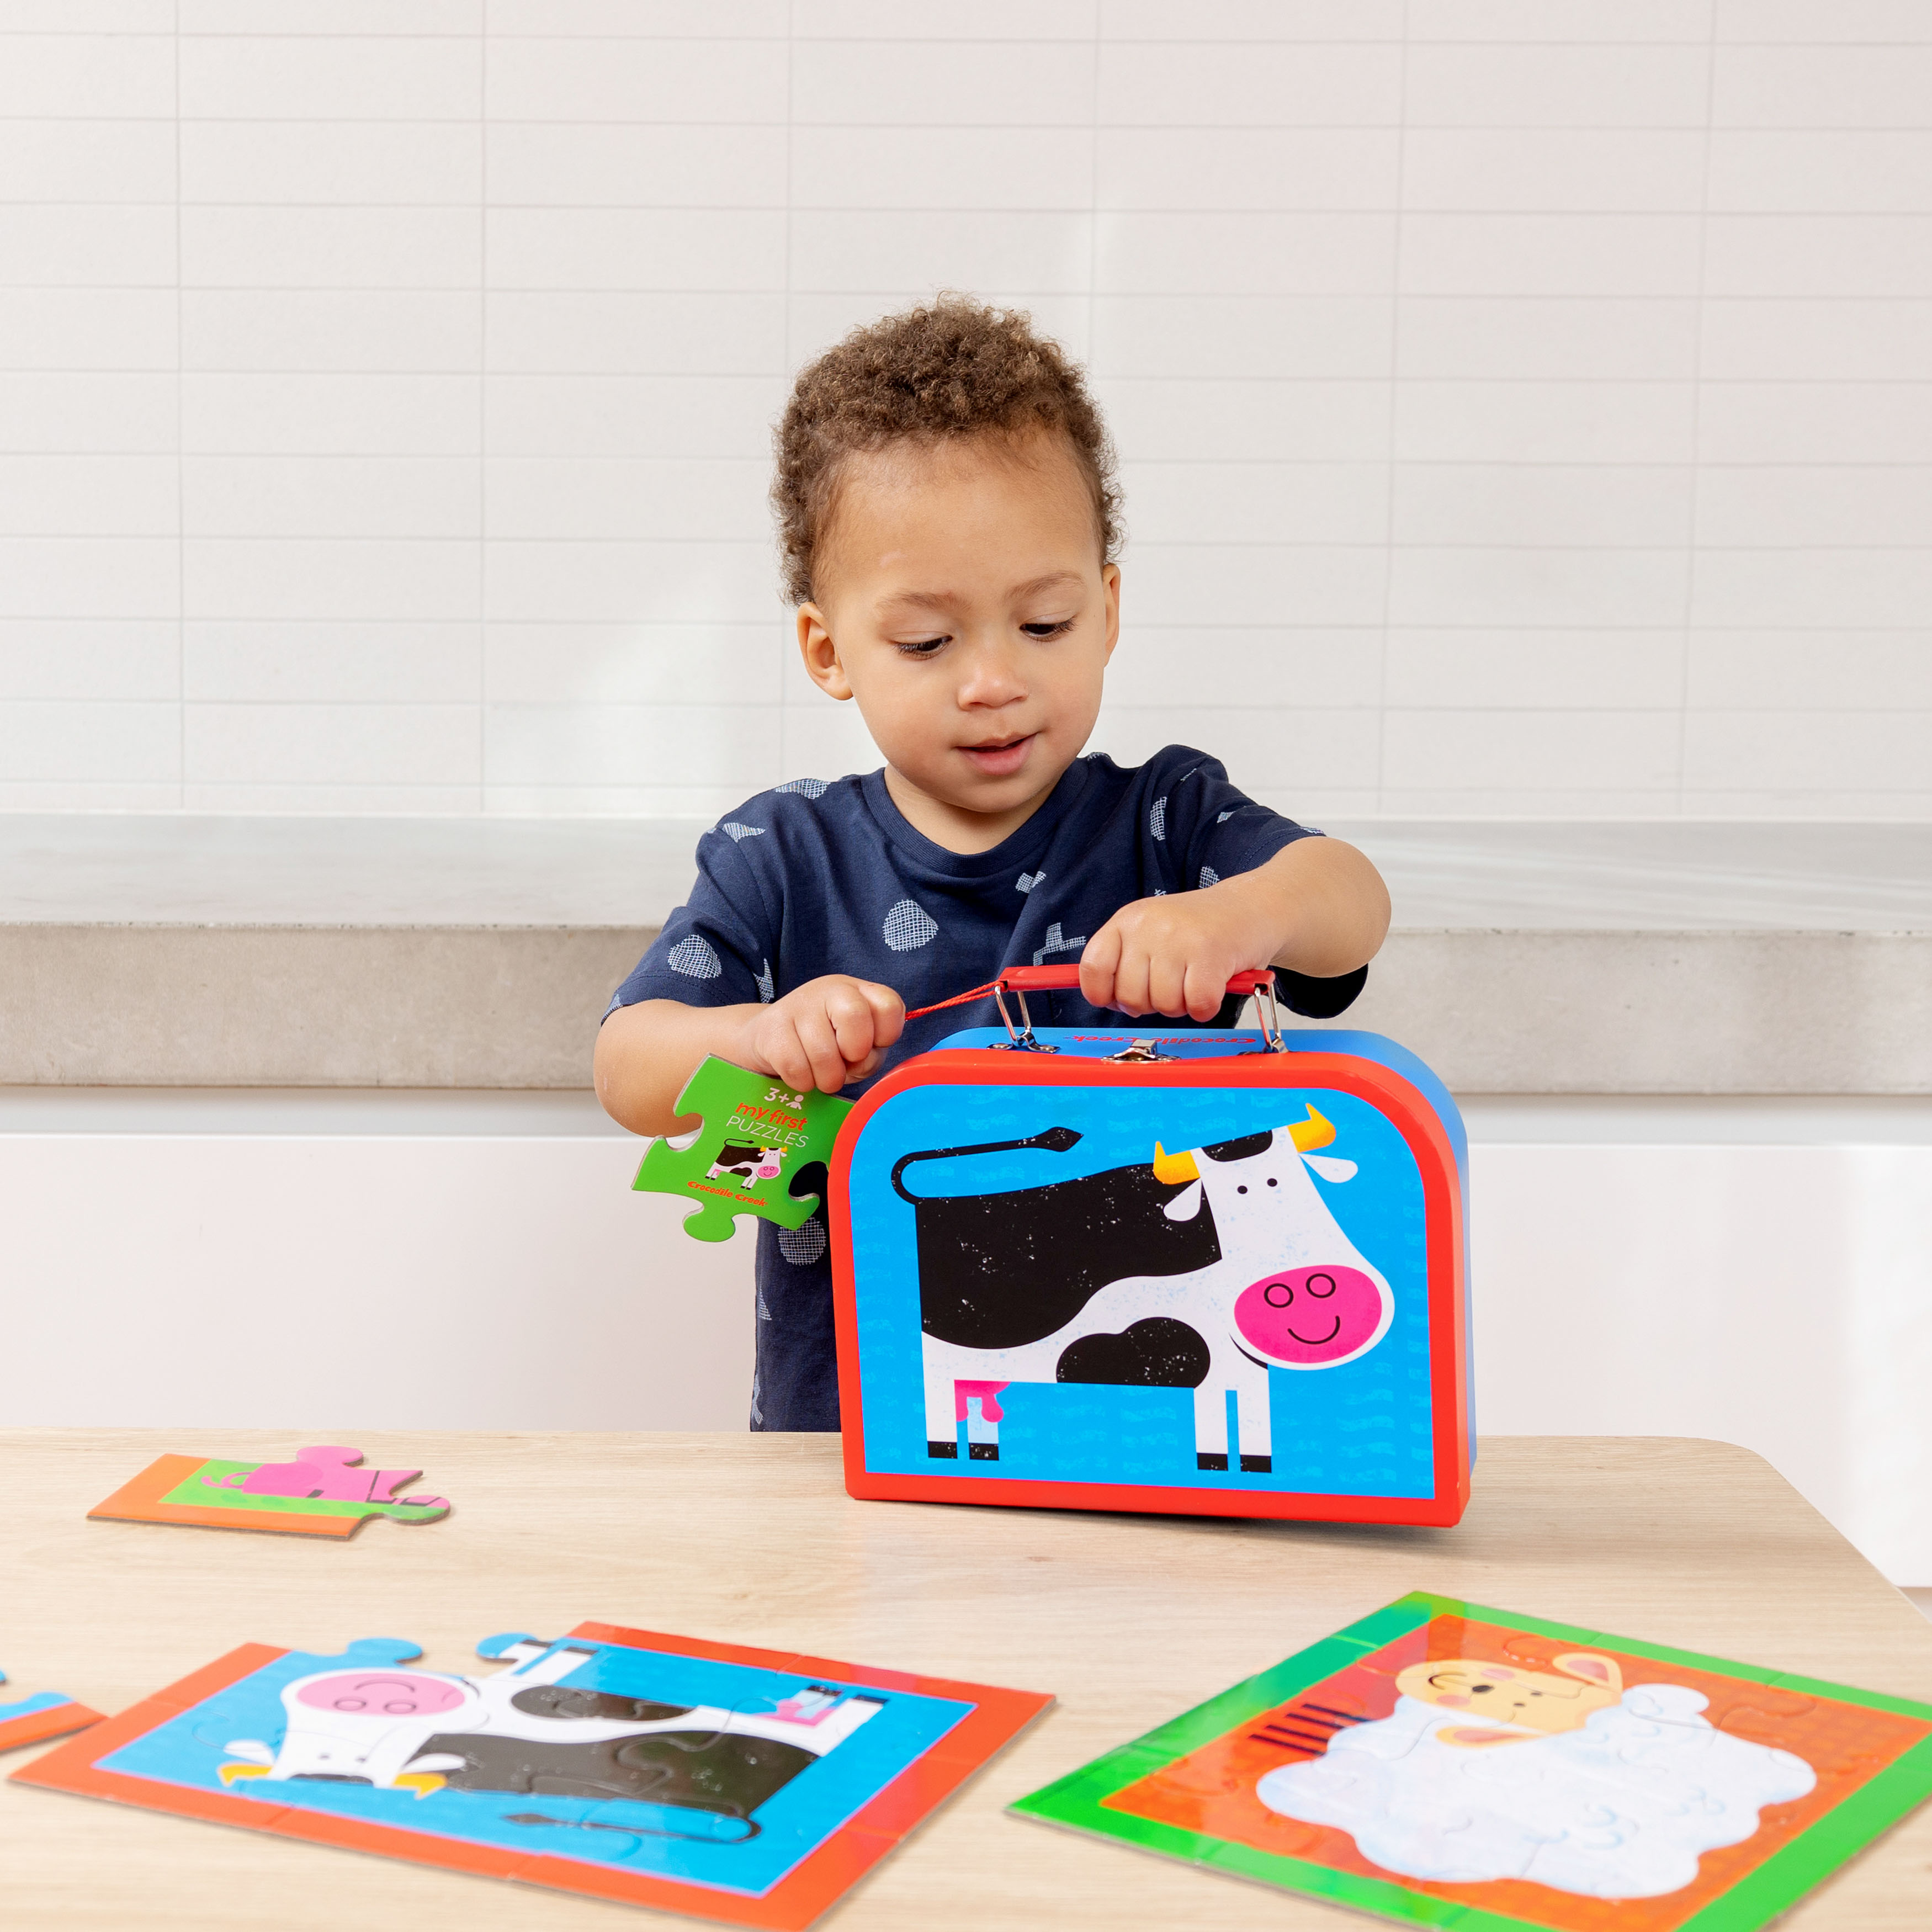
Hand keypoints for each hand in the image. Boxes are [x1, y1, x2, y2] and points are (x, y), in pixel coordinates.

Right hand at [738, 975, 904, 1093]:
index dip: (886, 1036)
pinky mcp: (771, 1028)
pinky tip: (802, 1074)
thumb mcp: (857, 1047)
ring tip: (822, 1075)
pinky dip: (803, 1082)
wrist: (771, 1039)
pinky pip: (796, 1068)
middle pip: (854, 1017)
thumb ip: (871, 1053)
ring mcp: (798, 1005)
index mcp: (859, 992)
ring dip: (827, 1078)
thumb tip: (862, 1060)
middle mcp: (830, 990)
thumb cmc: (826, 1045)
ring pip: (823, 1053)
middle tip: (845, 1063)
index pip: (889, 1006)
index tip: (870, 1047)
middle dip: (855, 1053)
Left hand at [1079, 884, 1276, 1021]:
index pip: (1093, 966)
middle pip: (1130, 996)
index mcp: (1127, 920)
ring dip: (1182, 1006)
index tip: (1118, 1000)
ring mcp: (1179, 938)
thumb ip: (1126, 961)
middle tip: (1172, 987)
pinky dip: (1206, 1008)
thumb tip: (1107, 1001)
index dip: (1102, 994)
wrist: (1251, 906)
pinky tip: (1213, 988)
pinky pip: (1197, 1005)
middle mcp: (1149, 925)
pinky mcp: (1210, 954)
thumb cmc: (1199, 929)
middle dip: (1151, 1005)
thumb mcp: (1152, 932)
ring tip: (1194, 982)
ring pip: (1164, 1004)